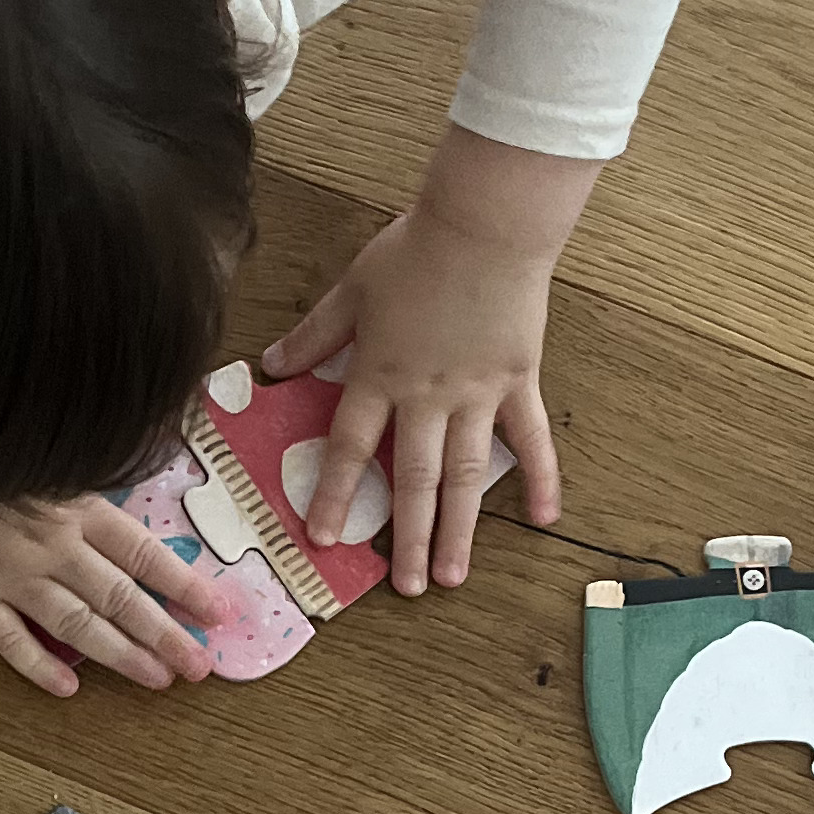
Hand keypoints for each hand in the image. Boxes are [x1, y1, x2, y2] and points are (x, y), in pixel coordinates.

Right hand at [0, 462, 216, 699]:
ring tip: (156, 680)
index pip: (144, 554)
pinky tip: (68, 688)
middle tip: (198, 667)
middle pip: (120, 597)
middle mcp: (52, 546)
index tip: (218, 613)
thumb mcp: (52, 462)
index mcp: (76, 508)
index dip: (186, 586)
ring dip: (120, 654)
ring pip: (77, 623)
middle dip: (165, 634)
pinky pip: (9, 639)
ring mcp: (10, 575)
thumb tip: (140, 525)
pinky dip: (38, 666)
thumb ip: (92, 493)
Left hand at [264, 128, 592, 592]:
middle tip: (408, 589)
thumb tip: (269, 365)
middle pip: (415, 478)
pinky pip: (530, 438)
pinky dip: (542, 478)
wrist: (485, 224)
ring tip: (456, 576)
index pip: (352, 447)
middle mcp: (427, 396)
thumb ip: (314, 334)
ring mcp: (476, 394)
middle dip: (409, 537)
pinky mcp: (517, 381)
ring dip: (461, 529)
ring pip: (467, 474)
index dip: (335, 493)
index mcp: (380, 375)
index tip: (323, 537)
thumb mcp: (351, 289)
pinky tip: (544, 519)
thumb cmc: (416, 249)